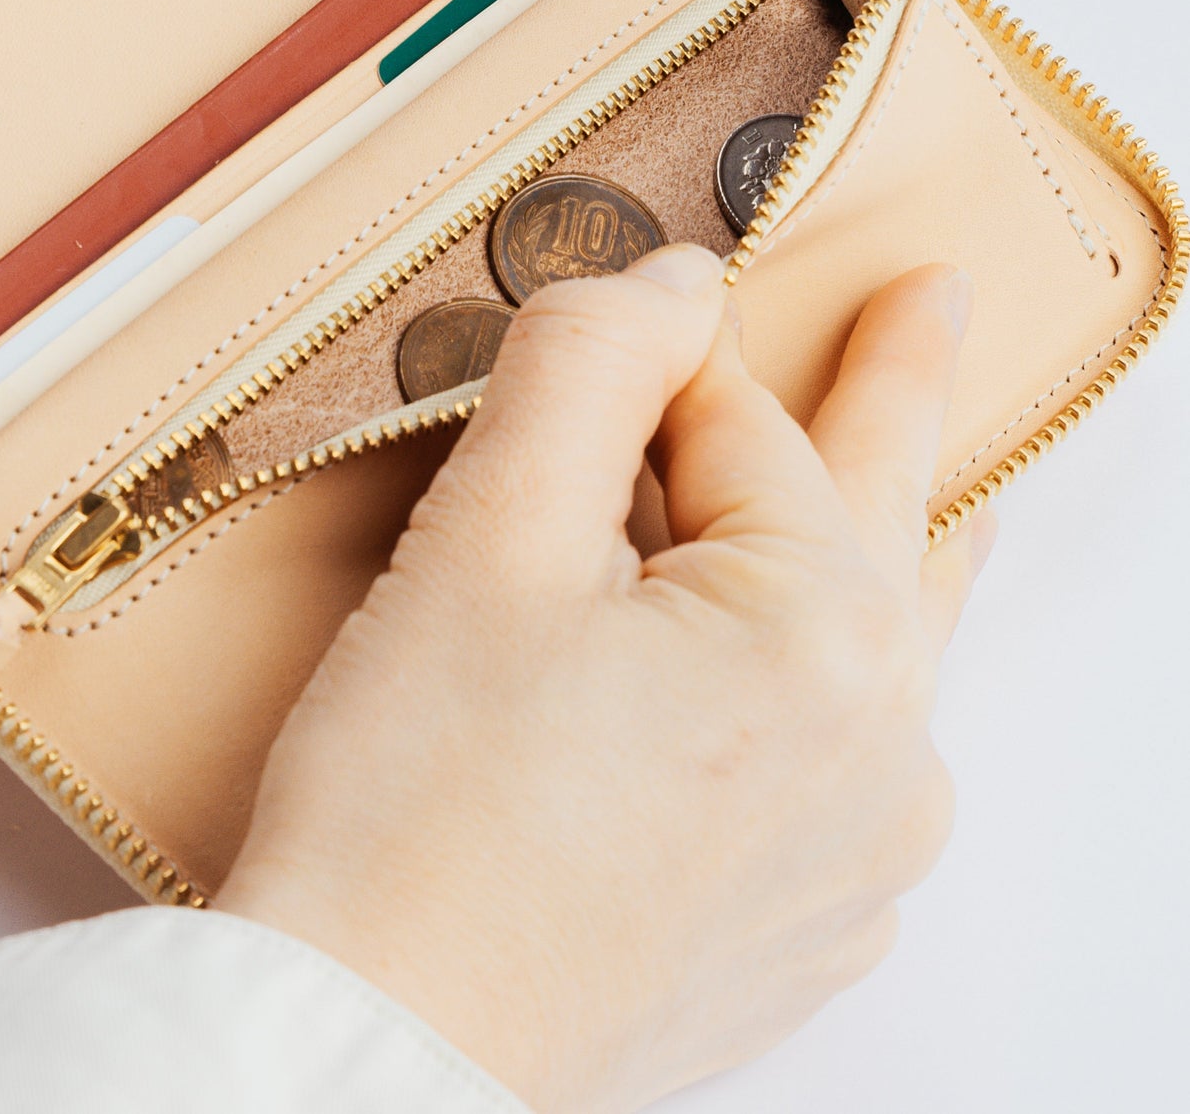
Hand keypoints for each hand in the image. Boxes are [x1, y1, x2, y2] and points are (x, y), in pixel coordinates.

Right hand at [219, 244, 992, 1111]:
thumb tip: (678, 278)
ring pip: (879, 652)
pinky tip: (789, 689)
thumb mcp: (489, 537)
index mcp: (826, 635)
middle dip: (900, 398)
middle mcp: (883, 753)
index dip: (668, 355)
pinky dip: (826, 691)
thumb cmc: (417, 806)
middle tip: (935, 302)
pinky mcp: (800, 931)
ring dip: (885, 550)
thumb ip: (594, 364)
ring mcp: (855, 861)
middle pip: (877, 520)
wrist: (376, 1051)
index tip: (642, 295)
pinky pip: (848, 769)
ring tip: (938, 499)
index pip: (746, 427)